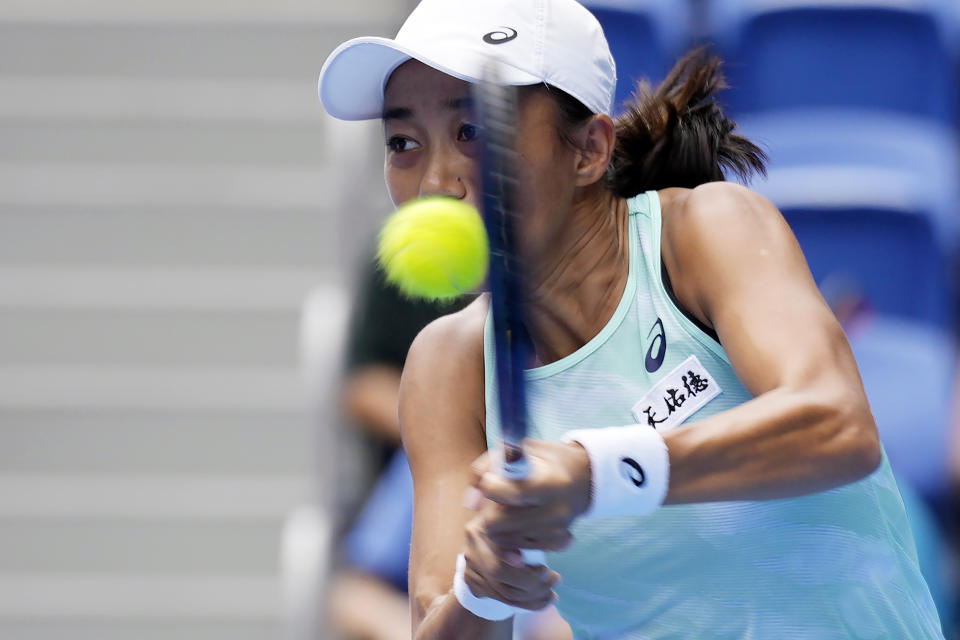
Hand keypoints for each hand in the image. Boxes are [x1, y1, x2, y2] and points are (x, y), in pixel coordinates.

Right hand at [460, 513, 560, 610]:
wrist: (493, 539)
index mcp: (486, 522)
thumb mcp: (528, 523)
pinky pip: (501, 599)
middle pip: (498, 572)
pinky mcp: (472, 581)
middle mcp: (473, 542)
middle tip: (555, 579)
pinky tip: (544, 599)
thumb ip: (544, 531)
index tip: (545, 570)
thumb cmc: (518, 527)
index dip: (522, 563)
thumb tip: (569, 540)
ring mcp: (469, 563)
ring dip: (532, 597)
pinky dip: (527, 603)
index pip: (501, 546)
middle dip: (531, 583)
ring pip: (502, 590)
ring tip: (553, 592)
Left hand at [468, 439, 591, 552]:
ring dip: (496, 525)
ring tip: (507, 508)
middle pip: (497, 523)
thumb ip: (486, 468)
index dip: (490, 486)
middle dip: (488, 511)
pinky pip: (516, 547)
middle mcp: (554, 510)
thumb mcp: (516, 449)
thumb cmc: (543, 459)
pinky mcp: (555, 542)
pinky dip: (510, 535)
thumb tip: (470, 502)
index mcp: (548, 482)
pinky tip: (518, 520)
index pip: (509, 494)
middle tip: (495, 499)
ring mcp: (555, 529)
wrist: (583, 477)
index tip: (492, 479)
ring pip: (502, 539)